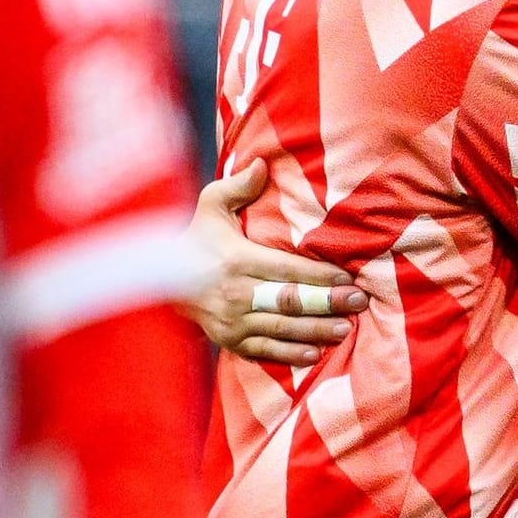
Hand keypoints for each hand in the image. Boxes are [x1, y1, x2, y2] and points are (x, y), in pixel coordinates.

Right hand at [183, 158, 367, 365]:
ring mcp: (232, 321)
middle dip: (328, 303)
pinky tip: (315, 354)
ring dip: (316, 330)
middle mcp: (236, 293)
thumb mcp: (210, 206)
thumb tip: (262, 164)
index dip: (319, 275)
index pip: (287, 269)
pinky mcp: (228, 340)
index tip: (348, 278)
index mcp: (237, 260)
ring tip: (346, 329)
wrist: (159, 281)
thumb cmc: (196, 239)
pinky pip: (263, 350)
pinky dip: (289, 354)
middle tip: (359, 302)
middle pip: (289, 300)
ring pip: (281, 328)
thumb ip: (238, 187)